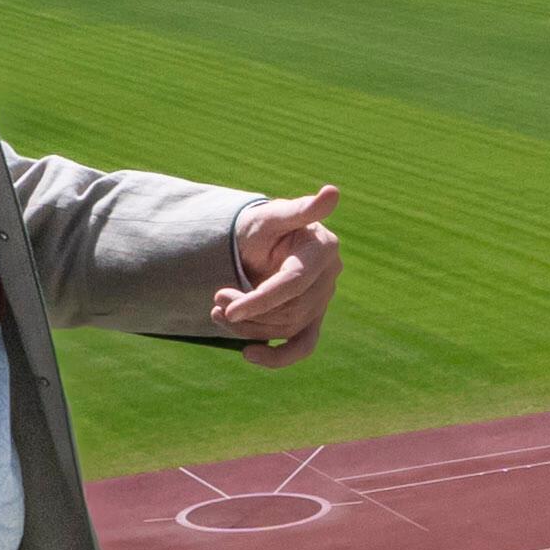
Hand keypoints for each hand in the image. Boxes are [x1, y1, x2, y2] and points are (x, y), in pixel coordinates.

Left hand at [209, 185, 343, 361]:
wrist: (257, 244)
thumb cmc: (263, 226)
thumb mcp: (272, 216)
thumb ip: (300, 208)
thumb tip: (333, 191)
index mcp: (323, 249)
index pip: (292, 283)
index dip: (259, 300)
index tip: (225, 308)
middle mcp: (329, 277)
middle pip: (288, 310)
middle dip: (248, 312)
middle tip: (215, 301)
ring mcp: (322, 301)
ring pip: (287, 328)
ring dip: (249, 328)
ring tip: (217, 313)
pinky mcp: (312, 319)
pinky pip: (302, 346)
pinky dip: (278, 357)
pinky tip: (248, 354)